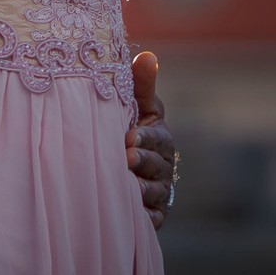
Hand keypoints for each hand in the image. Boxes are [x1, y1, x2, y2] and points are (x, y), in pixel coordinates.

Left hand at [125, 51, 176, 230]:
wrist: (112, 170)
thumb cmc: (125, 127)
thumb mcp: (133, 105)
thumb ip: (140, 84)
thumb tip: (147, 55)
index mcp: (159, 137)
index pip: (157, 137)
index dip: (145, 138)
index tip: (129, 136)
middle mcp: (163, 166)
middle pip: (157, 166)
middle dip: (143, 162)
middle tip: (126, 158)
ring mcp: (159, 192)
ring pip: (153, 193)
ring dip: (141, 190)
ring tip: (127, 186)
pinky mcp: (152, 216)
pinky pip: (150, 218)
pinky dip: (141, 216)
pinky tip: (130, 211)